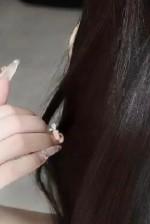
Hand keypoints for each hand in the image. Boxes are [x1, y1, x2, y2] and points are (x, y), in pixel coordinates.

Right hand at [0, 60, 63, 190]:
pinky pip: (13, 169)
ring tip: (53, 142)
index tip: (36, 120)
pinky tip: (44, 156)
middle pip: (13, 123)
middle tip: (49, 131)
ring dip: (41, 141)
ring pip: (17, 143)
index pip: (5, 112)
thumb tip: (6, 71)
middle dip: (37, 126)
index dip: (26, 114)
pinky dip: (33, 160)